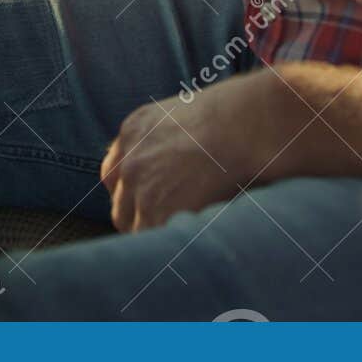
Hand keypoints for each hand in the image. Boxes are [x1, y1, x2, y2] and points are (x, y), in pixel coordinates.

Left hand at [100, 69, 293, 232]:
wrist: (248, 125)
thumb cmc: (235, 118)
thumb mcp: (187, 115)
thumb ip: (167, 140)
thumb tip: (175, 168)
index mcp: (133, 131)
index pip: (114, 176)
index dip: (130, 193)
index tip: (147, 203)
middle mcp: (130, 161)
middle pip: (120, 207)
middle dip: (140, 218)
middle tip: (170, 227)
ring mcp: (141, 188)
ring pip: (135, 228)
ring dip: (156, 234)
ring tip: (184, 236)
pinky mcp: (158, 213)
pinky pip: (154, 242)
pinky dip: (170, 246)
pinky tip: (191, 240)